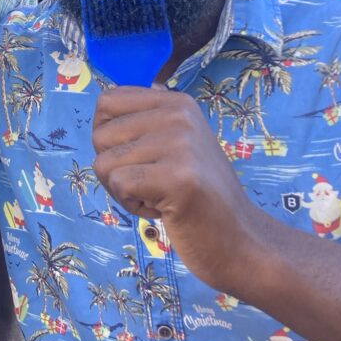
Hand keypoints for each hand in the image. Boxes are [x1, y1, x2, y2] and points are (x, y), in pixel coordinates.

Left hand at [91, 85, 269, 290]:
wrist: (240, 239)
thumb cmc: (198, 195)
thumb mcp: (175, 144)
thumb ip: (144, 124)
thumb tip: (103, 110)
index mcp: (176, 103)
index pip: (107, 102)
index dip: (106, 137)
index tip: (134, 159)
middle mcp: (179, 114)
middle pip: (99, 136)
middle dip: (113, 169)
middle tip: (149, 185)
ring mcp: (180, 144)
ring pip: (104, 163)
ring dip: (123, 191)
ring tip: (159, 197)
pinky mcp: (178, 177)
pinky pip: (119, 184)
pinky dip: (131, 205)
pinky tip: (163, 210)